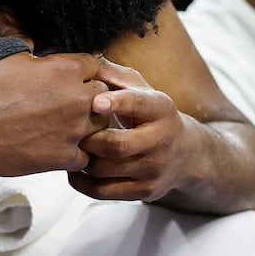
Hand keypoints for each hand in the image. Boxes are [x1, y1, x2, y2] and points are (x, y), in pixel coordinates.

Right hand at [0, 12, 110, 176]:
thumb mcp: (3, 54)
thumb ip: (14, 34)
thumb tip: (2, 15)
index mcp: (66, 69)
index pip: (95, 65)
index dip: (83, 72)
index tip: (70, 80)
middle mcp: (78, 98)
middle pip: (104, 96)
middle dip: (89, 98)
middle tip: (69, 104)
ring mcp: (74, 130)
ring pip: (101, 127)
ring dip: (88, 127)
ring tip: (66, 127)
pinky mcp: (65, 156)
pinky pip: (87, 157)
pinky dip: (77, 154)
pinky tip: (60, 149)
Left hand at [68, 57, 189, 201]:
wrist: (187, 153)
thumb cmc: (149, 114)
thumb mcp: (141, 90)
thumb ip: (115, 76)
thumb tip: (83, 63)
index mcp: (160, 108)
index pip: (139, 104)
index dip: (117, 103)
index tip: (94, 101)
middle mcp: (161, 140)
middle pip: (116, 144)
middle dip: (88, 138)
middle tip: (70, 130)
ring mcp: (154, 169)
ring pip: (106, 169)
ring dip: (80, 159)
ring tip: (67, 148)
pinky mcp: (145, 191)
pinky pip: (104, 191)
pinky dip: (82, 182)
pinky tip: (73, 170)